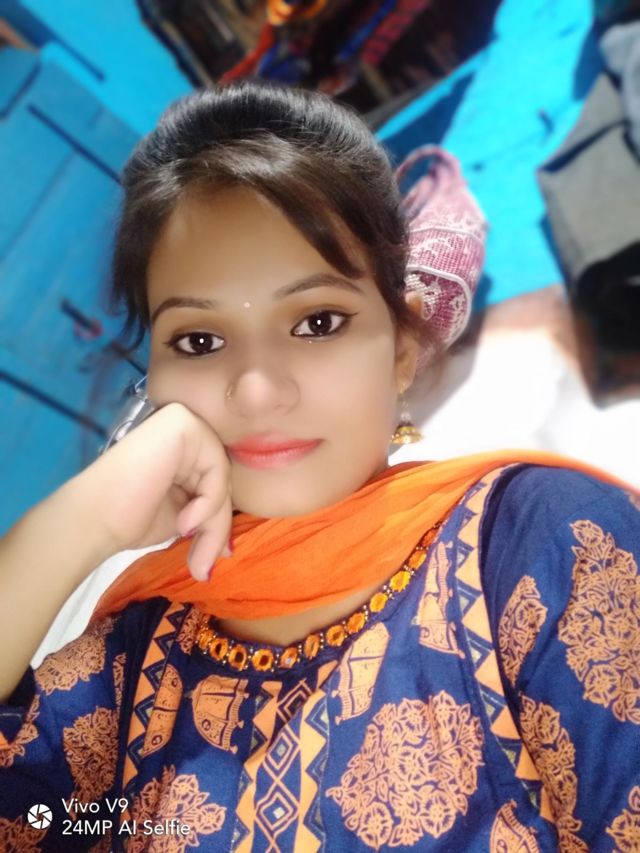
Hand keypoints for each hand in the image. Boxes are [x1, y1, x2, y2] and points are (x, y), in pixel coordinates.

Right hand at [80, 402, 231, 580]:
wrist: (93, 520)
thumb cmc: (130, 518)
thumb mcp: (184, 518)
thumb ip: (210, 516)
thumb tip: (231, 547)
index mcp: (184, 447)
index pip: (216, 479)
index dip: (217, 520)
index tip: (208, 558)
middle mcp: (185, 426)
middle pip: (221, 478)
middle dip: (216, 526)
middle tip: (202, 563)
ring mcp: (184, 419)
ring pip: (222, 476)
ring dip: (213, 520)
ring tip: (189, 542)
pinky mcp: (182, 421)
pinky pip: (217, 466)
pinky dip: (208, 502)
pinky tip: (184, 521)